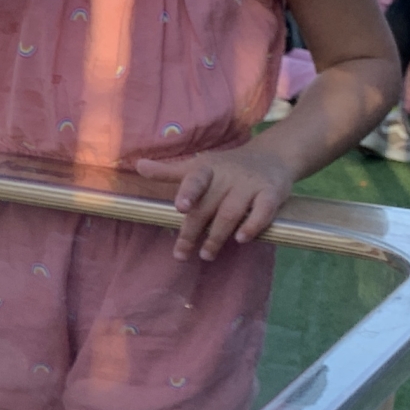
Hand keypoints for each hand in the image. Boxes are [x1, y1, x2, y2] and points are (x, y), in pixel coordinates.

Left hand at [135, 142, 293, 259]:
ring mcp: (250, 184)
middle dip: (193, 231)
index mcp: (207, 169)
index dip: (188, 192)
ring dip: (218, 235)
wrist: (271, 156)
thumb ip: (169, 171)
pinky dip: (252, 226)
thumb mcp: (197, 166)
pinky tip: (241, 240)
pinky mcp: (271, 193)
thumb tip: (138, 166)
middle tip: (182, 253)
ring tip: (206, 254)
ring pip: (232, 212)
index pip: (196, 179)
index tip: (181, 208)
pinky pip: (263, 211)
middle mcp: (228, 175)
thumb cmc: (226, 167)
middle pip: (208, 205)